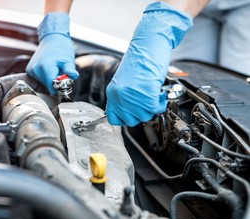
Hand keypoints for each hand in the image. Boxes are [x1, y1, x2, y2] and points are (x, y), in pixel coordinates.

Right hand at [26, 12, 78, 94]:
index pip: (52, 87)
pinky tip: (49, 70)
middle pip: (47, 87)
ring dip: (50, 81)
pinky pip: (39, 80)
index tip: (65, 85)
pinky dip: (45, 78)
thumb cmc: (61, 47)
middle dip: (55, 84)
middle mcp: (35, 69)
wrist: (52, 38)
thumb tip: (73, 77)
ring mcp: (31, 70)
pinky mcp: (29, 70)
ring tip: (55, 70)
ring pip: (43, 85)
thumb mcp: (68, 60)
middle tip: (61, 75)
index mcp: (45, 67)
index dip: (60, 89)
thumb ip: (69, 71)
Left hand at [106, 2, 192, 125]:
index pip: (113, 118)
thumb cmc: (140, 58)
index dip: (125, 118)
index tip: (133, 114)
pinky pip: (154, 109)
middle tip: (147, 103)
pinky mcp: (146, 94)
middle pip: (131, 120)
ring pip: (144, 116)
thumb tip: (130, 110)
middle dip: (142, 114)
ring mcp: (132, 96)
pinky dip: (160, 104)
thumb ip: (124, 97)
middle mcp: (120, 96)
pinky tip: (159, 94)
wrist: (149, 44)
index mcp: (112, 92)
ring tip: (154, 96)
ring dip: (152, 108)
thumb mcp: (126, 82)